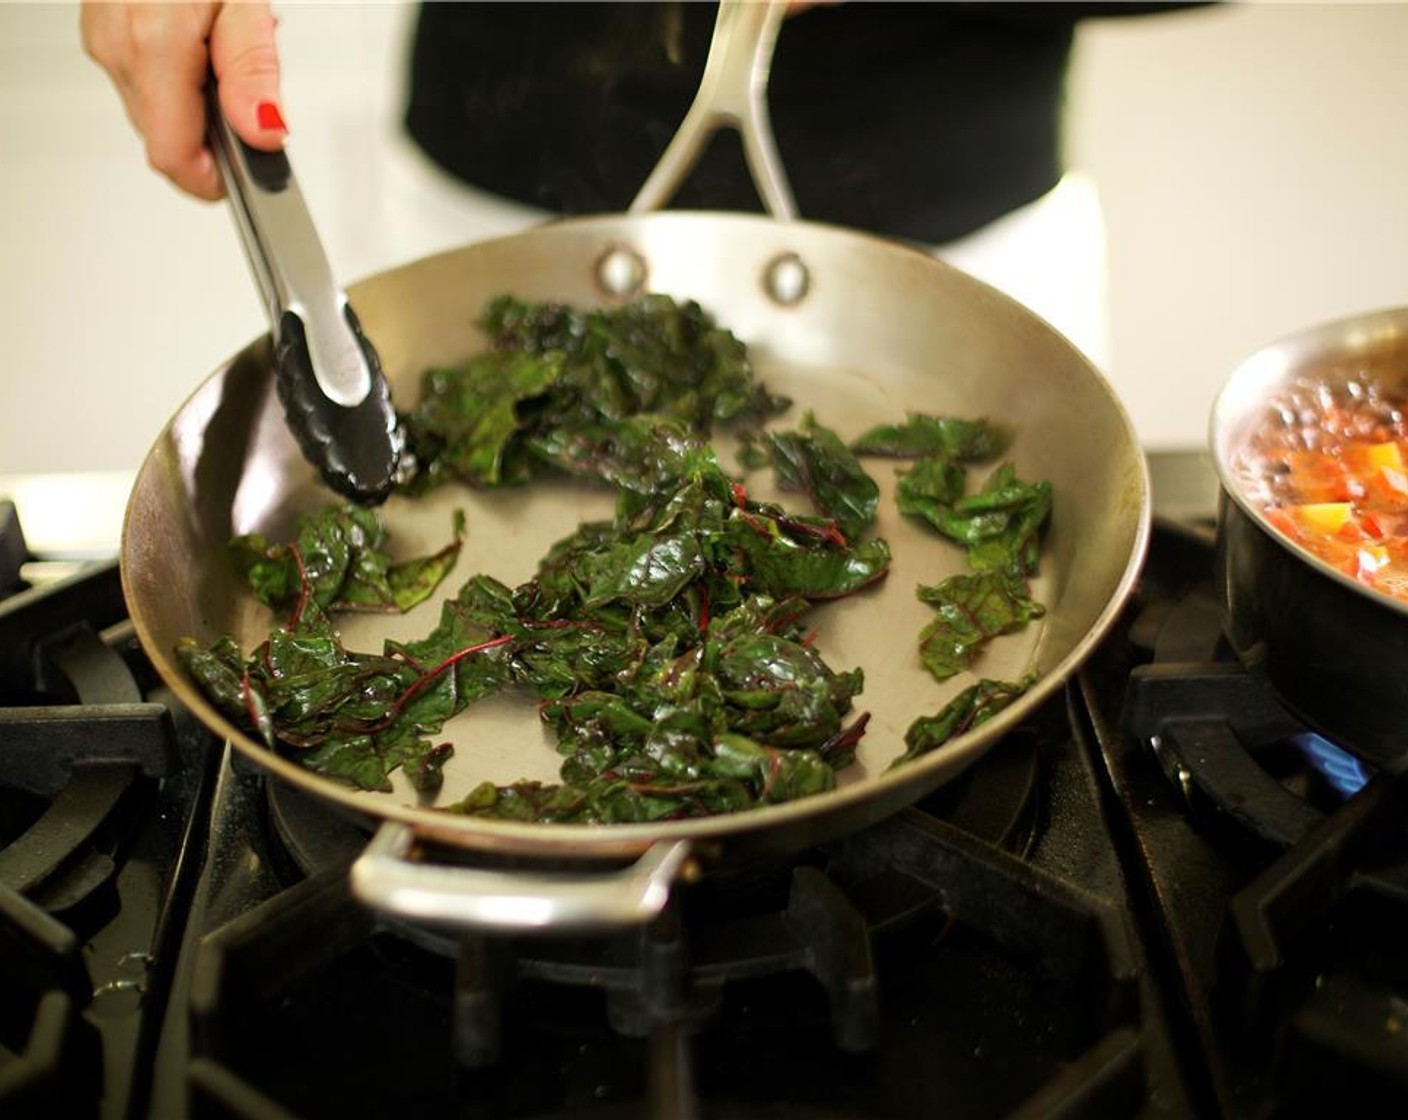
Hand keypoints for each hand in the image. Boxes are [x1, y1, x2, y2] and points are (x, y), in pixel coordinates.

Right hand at [80, 1, 285, 200]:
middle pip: (166, 138)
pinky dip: (177, 73)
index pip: (172, 158)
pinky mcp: (101, 27)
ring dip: (196, 100)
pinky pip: (143, 77)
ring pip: (155, 110)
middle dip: (212, 132)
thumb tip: (264, 134)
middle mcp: (115, 47)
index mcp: (151, 46)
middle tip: (249, 93)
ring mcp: (102, 37)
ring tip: (223, 51)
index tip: (248, 174)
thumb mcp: (247, 3)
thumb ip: (254, 74)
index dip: (213, 180)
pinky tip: (198, 40)